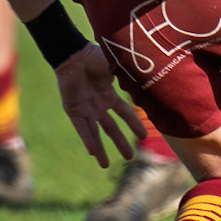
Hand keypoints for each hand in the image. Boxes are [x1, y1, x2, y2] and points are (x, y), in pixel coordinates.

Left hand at [52, 44, 144, 167]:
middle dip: (120, 143)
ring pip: (95, 133)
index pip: (125, 113)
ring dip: (100, 149)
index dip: (135, 124)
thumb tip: (147, 78)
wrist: (73, 55)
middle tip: (129, 157)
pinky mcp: (73, 110)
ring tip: (105, 166)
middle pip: (111, 128)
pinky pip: (82, 128)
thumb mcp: (116, 66)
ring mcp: (86, 109)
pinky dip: (87, 139)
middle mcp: (98, 105)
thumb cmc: (94, 56)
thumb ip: (128, 76)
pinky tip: (93, 152)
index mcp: (109, 94)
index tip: (143, 136)